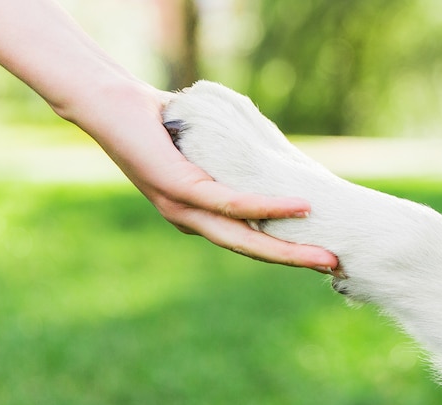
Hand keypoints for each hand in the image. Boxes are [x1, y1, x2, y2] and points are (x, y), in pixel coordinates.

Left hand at [69, 82, 338, 271]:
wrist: (110, 104)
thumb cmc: (160, 122)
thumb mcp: (204, 147)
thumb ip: (232, 161)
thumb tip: (274, 158)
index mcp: (195, 214)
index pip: (245, 239)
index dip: (282, 248)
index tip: (317, 251)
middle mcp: (190, 220)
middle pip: (249, 248)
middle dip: (292, 259)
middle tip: (332, 264)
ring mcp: (183, 209)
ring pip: (243, 236)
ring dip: (286, 248)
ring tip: (324, 254)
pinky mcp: (179, 189)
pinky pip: (231, 203)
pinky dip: (269, 207)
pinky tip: (301, 207)